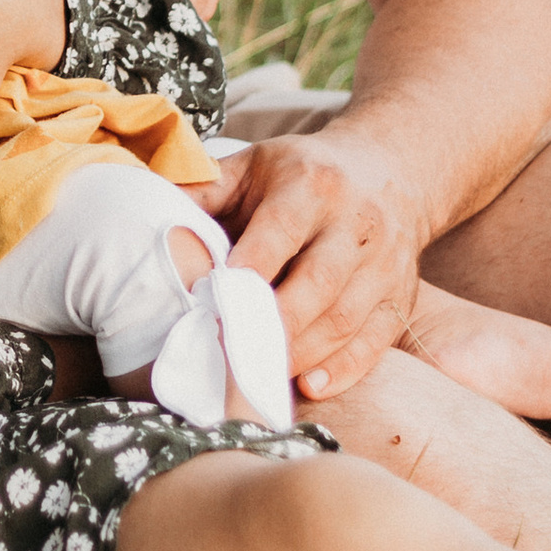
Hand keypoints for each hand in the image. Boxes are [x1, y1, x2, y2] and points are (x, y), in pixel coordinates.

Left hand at [209, 124, 427, 401]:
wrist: (391, 171)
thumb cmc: (302, 174)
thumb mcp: (254, 165)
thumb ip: (204, 190)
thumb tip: (149, 209)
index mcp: (313, 185)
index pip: (280, 231)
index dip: (249, 269)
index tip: (213, 300)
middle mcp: (357, 223)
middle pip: (317, 283)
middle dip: (273, 323)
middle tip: (229, 352)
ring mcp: (385, 263)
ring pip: (344, 317)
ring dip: (300, 353)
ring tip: (256, 373)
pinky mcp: (401, 295)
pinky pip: (377, 338)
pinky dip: (346, 368)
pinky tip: (310, 385)